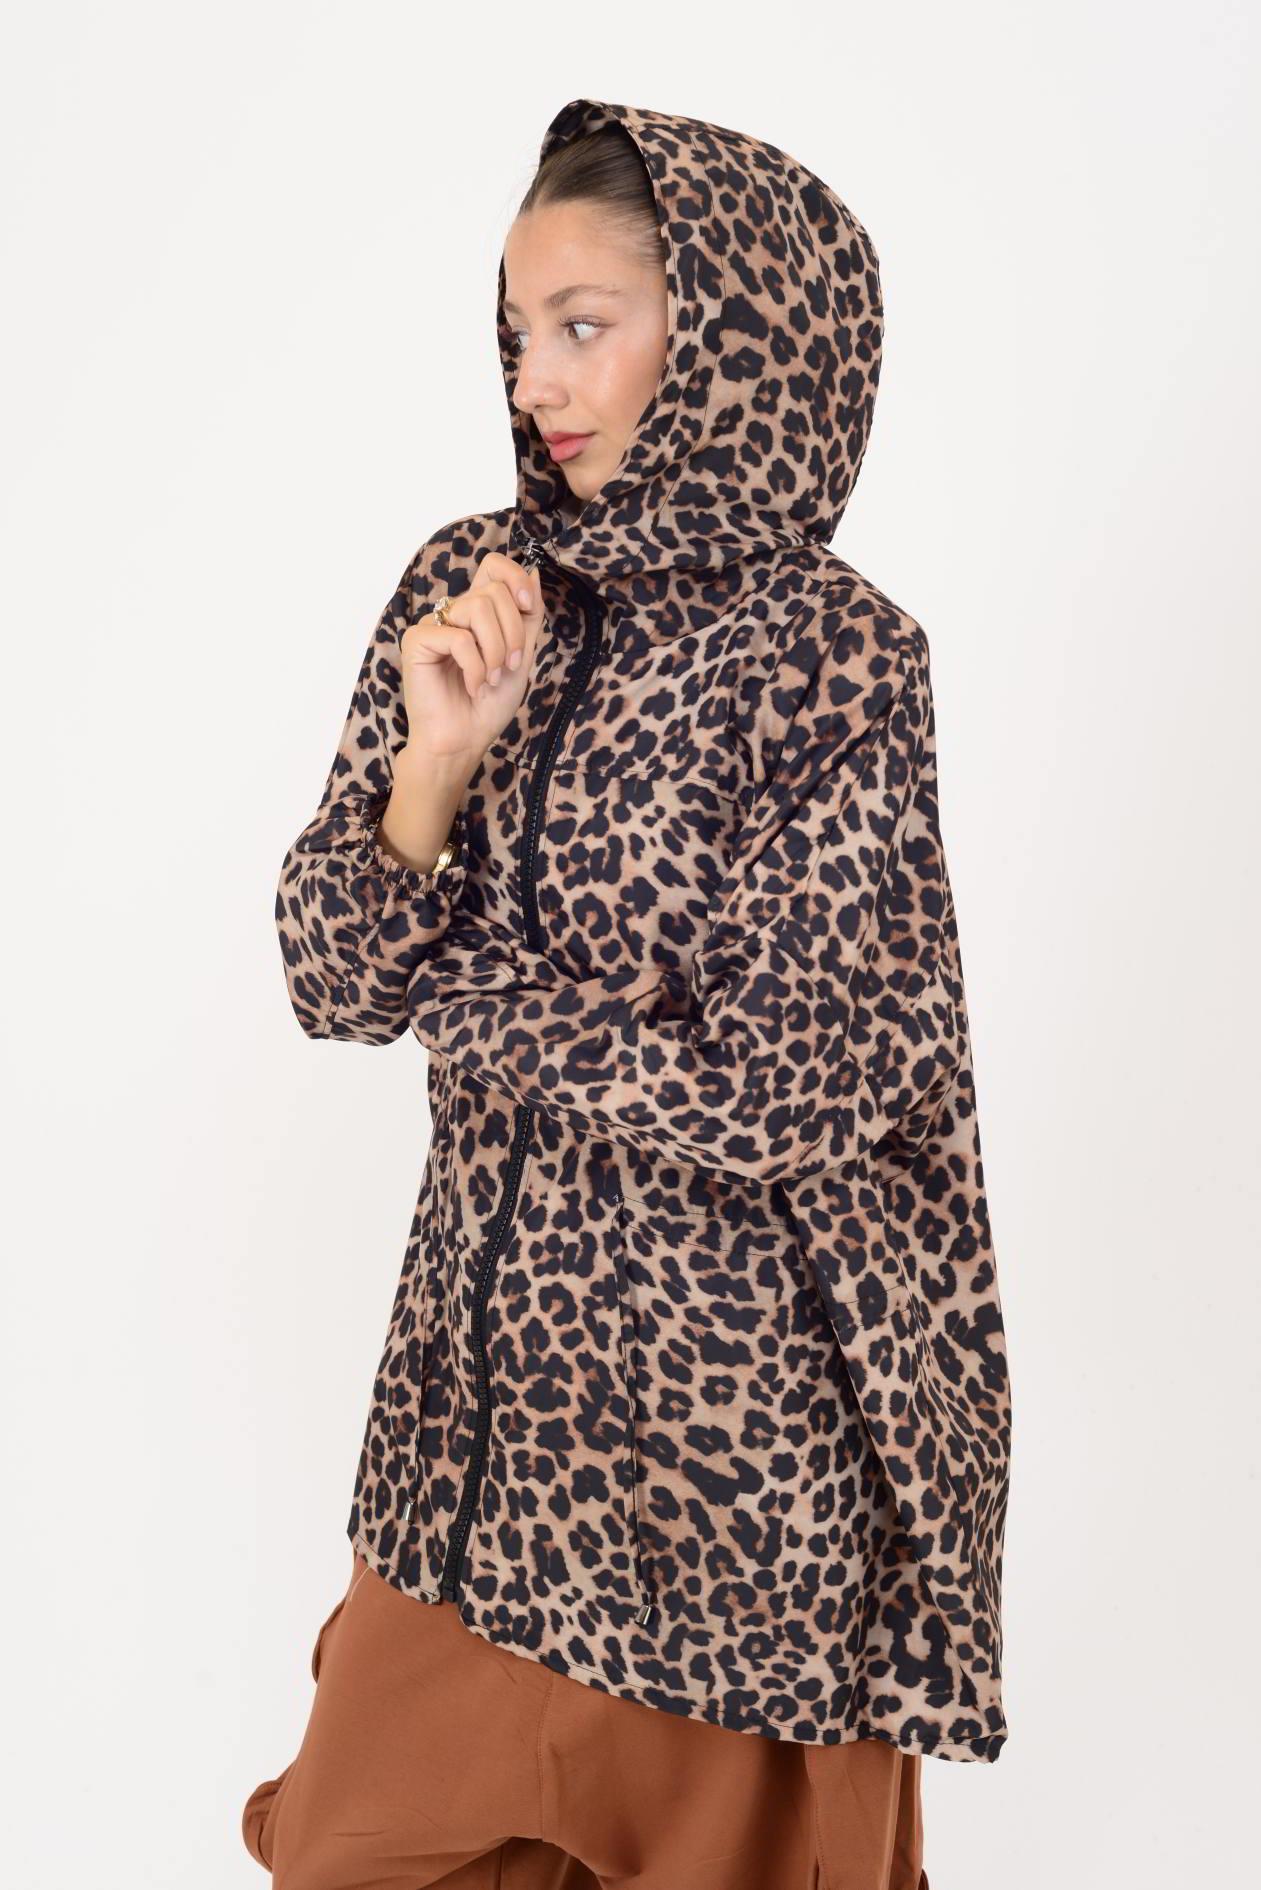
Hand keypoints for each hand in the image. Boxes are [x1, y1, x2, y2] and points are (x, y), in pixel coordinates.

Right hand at [398, 551, 544, 768]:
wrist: (464, 741)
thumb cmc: (488, 705)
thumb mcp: (522, 656)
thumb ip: (528, 617)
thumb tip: (533, 572)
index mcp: (478, 613)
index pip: (493, 566)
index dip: (515, 578)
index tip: (529, 606)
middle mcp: (454, 613)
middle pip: (493, 591)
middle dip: (513, 632)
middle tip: (509, 667)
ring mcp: (435, 625)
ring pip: (478, 608)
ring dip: (496, 650)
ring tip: (491, 679)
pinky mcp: (417, 640)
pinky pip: (459, 637)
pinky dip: (475, 667)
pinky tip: (472, 686)